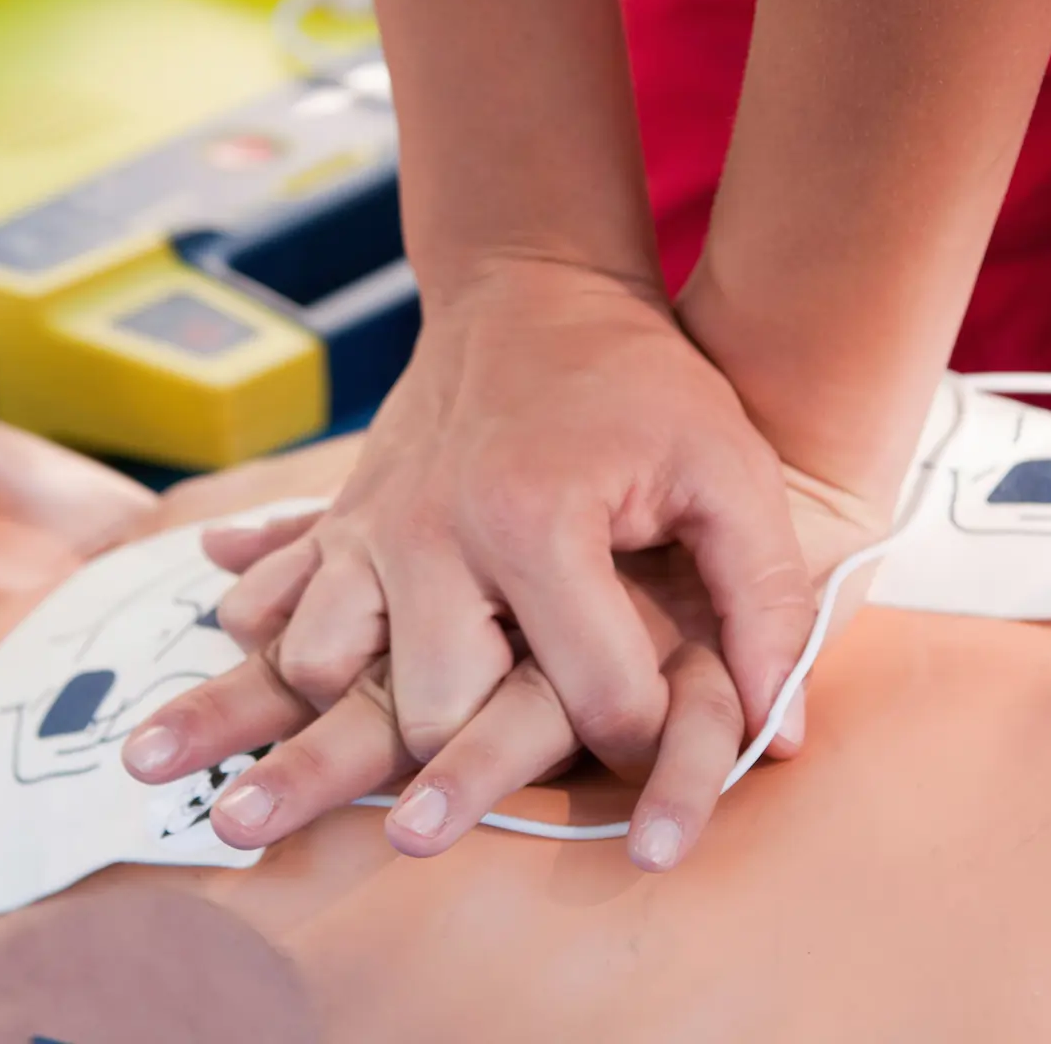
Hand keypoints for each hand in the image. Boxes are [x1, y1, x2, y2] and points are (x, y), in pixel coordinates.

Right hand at [127, 255, 881, 855]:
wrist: (531, 288)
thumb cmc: (644, 385)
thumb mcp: (732, 470)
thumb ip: (766, 599)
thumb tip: (778, 736)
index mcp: (538, 523)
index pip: (599, 701)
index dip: (652, 745)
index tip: (666, 734)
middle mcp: (434, 534)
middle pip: (439, 718)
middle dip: (489, 762)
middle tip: (534, 749)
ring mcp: (370, 528)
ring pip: (328, 676)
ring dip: (366, 719)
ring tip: (413, 740)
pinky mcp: (337, 523)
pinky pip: (273, 608)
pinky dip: (280, 652)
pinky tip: (294, 680)